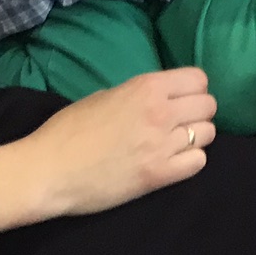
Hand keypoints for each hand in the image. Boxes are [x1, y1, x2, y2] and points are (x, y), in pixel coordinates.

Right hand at [0, 67, 217, 230]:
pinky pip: (199, 162)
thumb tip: (159, 97)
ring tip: (175, 144)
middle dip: (198, 113)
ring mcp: (163, 144)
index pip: (199, 79)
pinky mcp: (160, 175)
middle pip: (209, 105)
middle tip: (180, 124)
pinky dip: (190, 161)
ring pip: (208, 133)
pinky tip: (173, 162)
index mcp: (146, 88)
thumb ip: (137, 95)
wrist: (47, 171)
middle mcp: (161, 112)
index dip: (194, 89)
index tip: (182, 99)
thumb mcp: (104, 97)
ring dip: (196, 138)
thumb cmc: (67, 131)